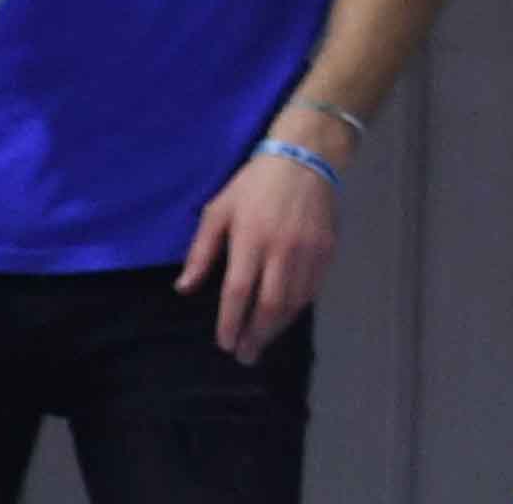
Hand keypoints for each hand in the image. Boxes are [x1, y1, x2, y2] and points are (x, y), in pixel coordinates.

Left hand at [177, 141, 331, 361]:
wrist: (306, 158)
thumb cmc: (253, 185)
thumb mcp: (217, 211)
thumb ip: (201, 252)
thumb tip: (184, 288)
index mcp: (251, 239)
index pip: (238, 292)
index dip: (230, 322)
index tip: (224, 343)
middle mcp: (282, 249)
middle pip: (270, 304)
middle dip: (256, 335)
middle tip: (245, 355)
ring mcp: (308, 250)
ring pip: (294, 301)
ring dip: (277, 327)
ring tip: (262, 341)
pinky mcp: (327, 249)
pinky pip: (313, 288)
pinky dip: (298, 308)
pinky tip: (285, 315)